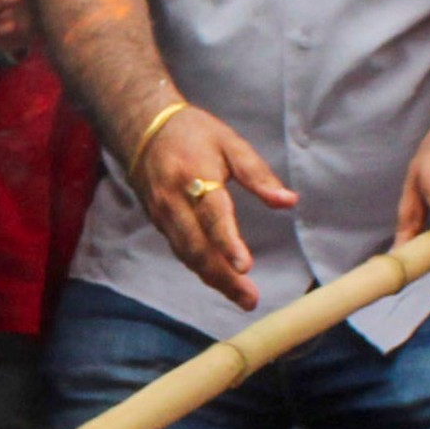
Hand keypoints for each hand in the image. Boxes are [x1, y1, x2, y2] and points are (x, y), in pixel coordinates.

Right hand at [134, 102, 297, 309]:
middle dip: (223, 277)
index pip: (212, 215)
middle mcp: (174, 201)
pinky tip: (221, 280)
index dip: (228, 243)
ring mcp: (163, 215)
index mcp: (194, 176)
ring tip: (242, 298)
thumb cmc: (192, 133)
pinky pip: (181, 251)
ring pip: (188, 255)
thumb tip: (288, 200)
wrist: (141, 129)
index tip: (245, 267)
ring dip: (214, 279)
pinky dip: (201, 268)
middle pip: (197, 247)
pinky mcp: (158, 223)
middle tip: (250, 299)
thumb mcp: (229, 142)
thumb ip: (257, 173)